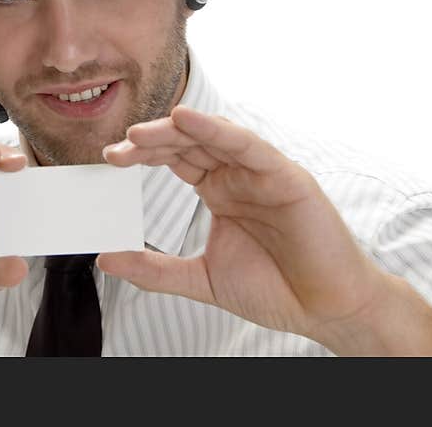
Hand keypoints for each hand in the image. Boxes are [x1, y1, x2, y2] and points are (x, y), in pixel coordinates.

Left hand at [98, 105, 388, 342]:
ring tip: (137, 134)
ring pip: (213, 138)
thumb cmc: (275, 290)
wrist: (327, 311)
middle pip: (187, 143)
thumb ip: (155, 269)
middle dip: (149, 143)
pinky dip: (218, 131)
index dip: (141, 155)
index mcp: (218, 190)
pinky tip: (188, 120)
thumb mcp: (201, 278)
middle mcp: (237, 175)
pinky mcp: (286, 177)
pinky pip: (249, 146)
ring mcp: (261, 173)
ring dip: (174, 131)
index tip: (109, 160)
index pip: (173, 159)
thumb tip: (105, 259)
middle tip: (115, 150)